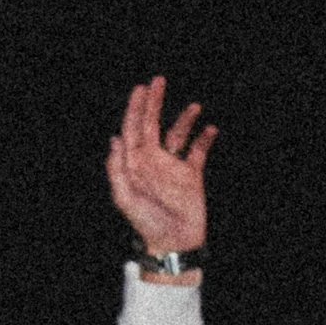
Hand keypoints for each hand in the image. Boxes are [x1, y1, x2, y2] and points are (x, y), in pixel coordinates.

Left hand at [106, 75, 214, 258]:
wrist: (173, 243)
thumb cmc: (145, 223)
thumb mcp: (125, 198)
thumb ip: (117, 169)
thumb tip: (115, 139)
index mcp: (135, 162)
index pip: (133, 128)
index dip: (136, 108)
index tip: (141, 88)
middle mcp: (152, 160)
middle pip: (153, 124)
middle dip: (154, 103)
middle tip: (158, 81)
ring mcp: (172, 167)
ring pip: (177, 135)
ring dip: (184, 119)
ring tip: (194, 105)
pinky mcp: (191, 176)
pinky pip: (198, 152)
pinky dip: (204, 139)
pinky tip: (210, 128)